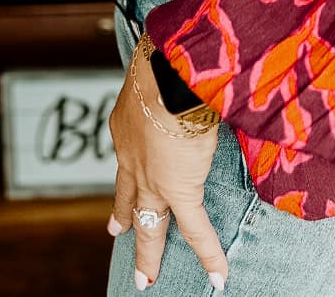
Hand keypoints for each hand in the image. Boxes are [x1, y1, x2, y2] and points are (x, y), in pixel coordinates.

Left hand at [107, 42, 227, 291]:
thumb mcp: (159, 73)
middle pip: (128, 199)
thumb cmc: (169, 59)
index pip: (125, 161)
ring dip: (149, 253)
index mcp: (127, 127)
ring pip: (149, 224)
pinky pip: (196, 231)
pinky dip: (208, 254)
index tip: (116, 195)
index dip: (123, 180)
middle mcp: (133, 158)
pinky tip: (217, 276)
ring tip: (145, 280)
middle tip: (116, 236)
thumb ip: (172, 82)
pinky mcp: (179, 191)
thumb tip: (194, 67)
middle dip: (124, 221)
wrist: (169, 73)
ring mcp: (153, 180)